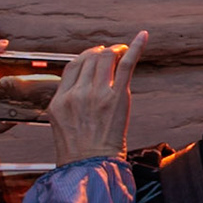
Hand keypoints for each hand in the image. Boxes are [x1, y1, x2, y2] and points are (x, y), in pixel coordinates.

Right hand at [46, 32, 145, 165]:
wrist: (90, 166)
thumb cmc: (77, 149)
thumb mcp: (60, 122)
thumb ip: (67, 101)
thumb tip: (80, 84)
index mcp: (59, 99)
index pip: (72, 65)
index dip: (85, 57)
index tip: (94, 56)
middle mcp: (77, 93)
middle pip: (89, 58)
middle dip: (101, 52)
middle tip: (111, 52)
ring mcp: (97, 94)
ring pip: (106, 57)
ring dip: (116, 50)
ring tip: (122, 50)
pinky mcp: (118, 96)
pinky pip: (126, 64)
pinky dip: (135, 47)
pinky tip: (142, 36)